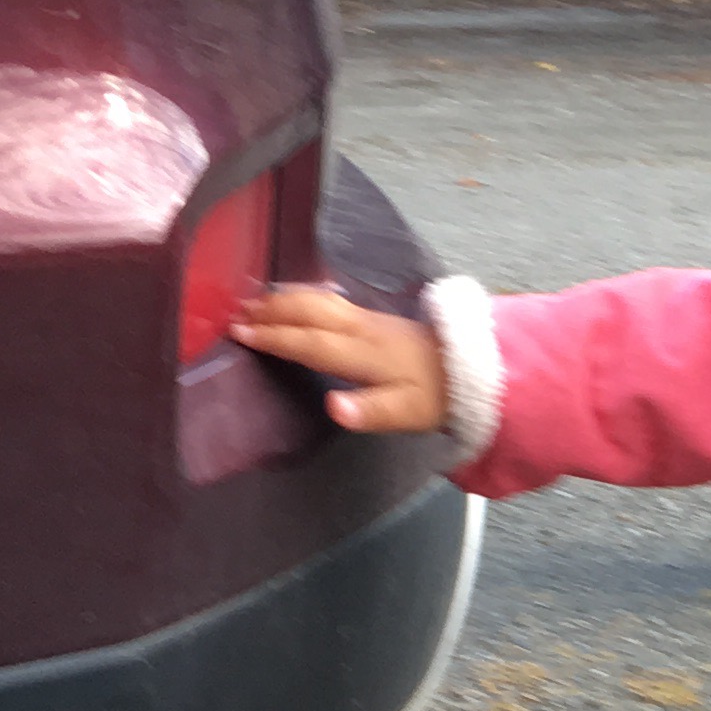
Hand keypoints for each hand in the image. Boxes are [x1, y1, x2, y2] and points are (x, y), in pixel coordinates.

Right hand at [232, 284, 449, 434]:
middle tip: (235, 315)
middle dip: (271, 312)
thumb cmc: (436, 397)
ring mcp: (367, 318)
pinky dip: (302, 297)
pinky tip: (292, 299)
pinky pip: (328, 300)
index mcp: (364, 353)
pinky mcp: (373, 317)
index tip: (241, 334)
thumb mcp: (407, 413)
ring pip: (319, 300)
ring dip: (283, 300)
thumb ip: (369, 411)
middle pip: (309, 311)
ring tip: (252, 303)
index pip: (310, 342)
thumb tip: (332, 408)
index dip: (275, 338)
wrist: (475, 369)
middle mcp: (361, 328)